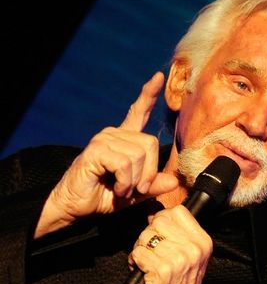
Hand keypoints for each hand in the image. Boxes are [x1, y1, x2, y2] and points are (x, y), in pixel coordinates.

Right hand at [36, 72, 178, 237]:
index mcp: (125, 139)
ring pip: (139, 155)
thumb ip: (154, 185)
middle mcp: (114, 134)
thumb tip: (173, 181)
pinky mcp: (96, 150)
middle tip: (136, 188)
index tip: (159, 77)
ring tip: (122, 188)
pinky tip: (116, 187)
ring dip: (135, 180)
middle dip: (149, 172)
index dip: (149, 94)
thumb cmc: (103, 196)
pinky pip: (126, 163)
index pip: (138, 111)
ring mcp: (104, 139)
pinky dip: (126, 181)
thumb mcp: (135, 192)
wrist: (75, 206)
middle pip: (151, 143)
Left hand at [129, 204, 211, 283]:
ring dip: (140, 249)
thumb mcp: (192, 257)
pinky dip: (135, 261)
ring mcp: (179, 259)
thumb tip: (155, 214)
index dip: (163, 218)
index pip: (178, 211)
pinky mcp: (162, 270)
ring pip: (146, 236)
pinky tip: (143, 271)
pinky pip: (138, 253)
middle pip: (159, 221)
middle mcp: (194, 248)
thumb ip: (180, 235)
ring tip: (147, 262)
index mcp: (203, 242)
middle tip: (151, 250)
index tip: (160, 231)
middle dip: (149, 234)